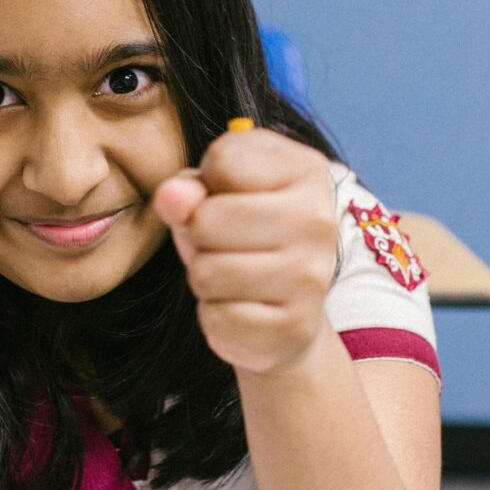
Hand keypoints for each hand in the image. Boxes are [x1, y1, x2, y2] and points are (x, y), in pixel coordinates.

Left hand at [153, 126, 337, 376]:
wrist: (288, 309)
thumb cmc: (246, 235)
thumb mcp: (215, 195)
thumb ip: (189, 187)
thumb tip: (171, 197)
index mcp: (306, 170)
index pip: (222, 162)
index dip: (208, 184)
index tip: (231, 198)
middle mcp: (318, 219)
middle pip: (207, 220)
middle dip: (199, 236)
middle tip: (226, 246)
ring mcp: (312, 277)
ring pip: (207, 273)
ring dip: (205, 279)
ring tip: (234, 277)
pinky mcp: (297, 327)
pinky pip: (217, 319)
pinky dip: (216, 316)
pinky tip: (243, 309)